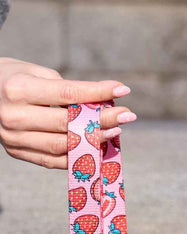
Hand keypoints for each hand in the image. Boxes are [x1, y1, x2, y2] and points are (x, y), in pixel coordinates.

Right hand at [0, 57, 136, 168]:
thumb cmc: (15, 78)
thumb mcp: (37, 73)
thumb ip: (68, 89)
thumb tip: (103, 102)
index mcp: (19, 90)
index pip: (67, 94)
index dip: (97, 92)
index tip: (123, 89)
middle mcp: (13, 116)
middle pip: (67, 124)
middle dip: (102, 120)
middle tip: (127, 115)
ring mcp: (12, 138)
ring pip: (61, 146)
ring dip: (93, 140)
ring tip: (115, 130)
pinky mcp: (15, 152)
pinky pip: (51, 160)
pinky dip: (76, 156)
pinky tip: (96, 146)